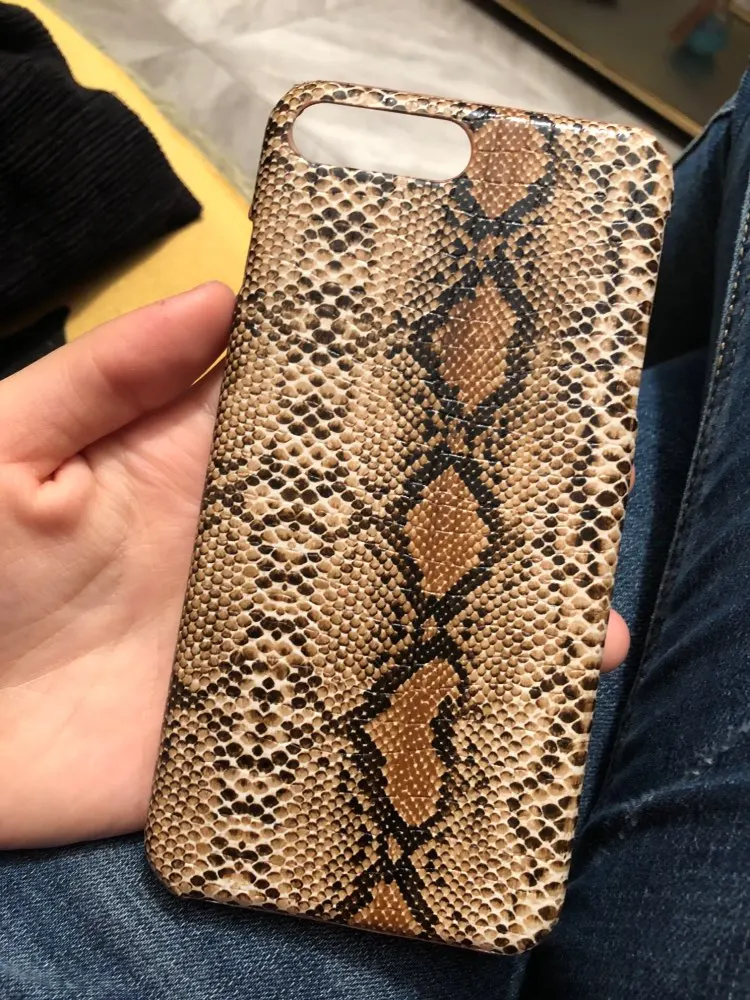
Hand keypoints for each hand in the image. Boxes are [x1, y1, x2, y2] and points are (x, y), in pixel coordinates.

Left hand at [0, 285, 628, 849]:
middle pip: (390, 522)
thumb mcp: (14, 446)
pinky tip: (517, 716)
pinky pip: (364, 721)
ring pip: (400, 621)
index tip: (497, 370)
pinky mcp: (269, 732)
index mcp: (213, 470)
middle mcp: (264, 551)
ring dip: (487, 621)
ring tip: (588, 625)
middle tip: (586, 496)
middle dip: (481, 511)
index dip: (404, 392)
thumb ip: (106, 374)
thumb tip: (219, 297)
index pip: (330, 418)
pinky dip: (433, 722)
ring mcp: (277, 642)